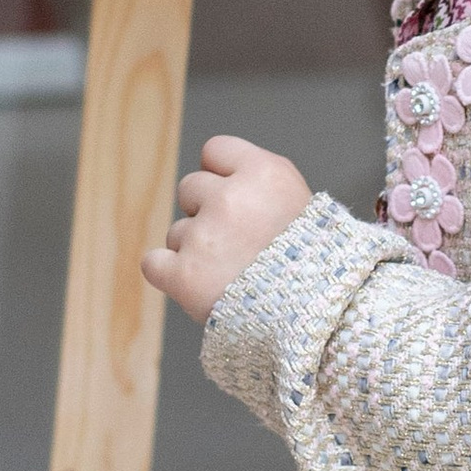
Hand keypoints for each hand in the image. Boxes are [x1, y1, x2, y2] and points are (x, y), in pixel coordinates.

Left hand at [141, 135, 313, 326]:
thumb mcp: (299, 203)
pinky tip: (198, 285)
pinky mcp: (184, 276)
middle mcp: (231, 199)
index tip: (237, 200)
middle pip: (190, 188)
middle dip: (207, 213)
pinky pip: (153, 263)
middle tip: (239, 244)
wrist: (317, 319)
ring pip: (177, 232)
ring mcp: (205, 237)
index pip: (215, 151)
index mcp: (264, 174)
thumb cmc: (313, 264)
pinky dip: (169, 275)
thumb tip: (216, 174)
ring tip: (233, 275)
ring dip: (196, 251)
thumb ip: (257, 182)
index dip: (222, 176)